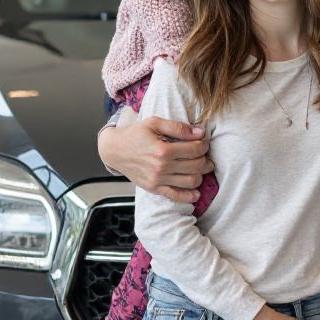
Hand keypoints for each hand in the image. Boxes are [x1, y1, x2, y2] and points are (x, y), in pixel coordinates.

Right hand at [97, 115, 212, 200]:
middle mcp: (161, 167)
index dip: (204, 145)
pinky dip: (189, 196)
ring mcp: (158, 180)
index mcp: (162, 150)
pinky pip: (176, 196)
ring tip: (200, 167)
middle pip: (196, 166)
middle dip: (205, 159)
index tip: (203, 142)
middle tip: (205, 154)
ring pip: (191, 181)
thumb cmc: (135, 134)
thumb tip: (200, 132)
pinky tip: (196, 191)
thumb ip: (178, 127)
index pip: (195, 149)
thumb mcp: (154, 123)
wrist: (115, 150)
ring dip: (201, 174)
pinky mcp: (154, 188)